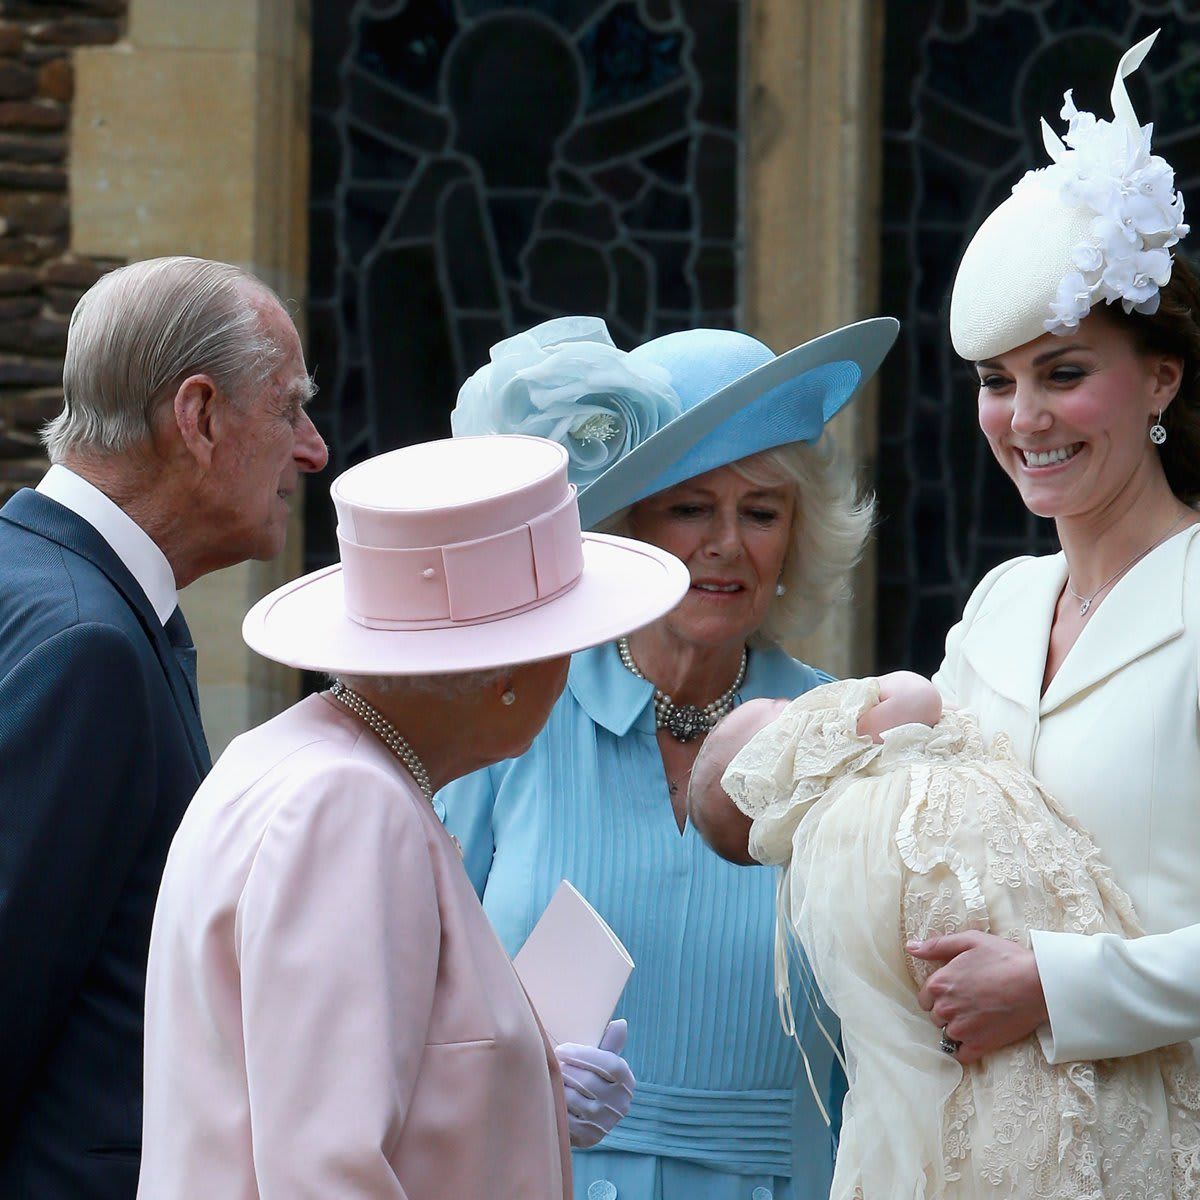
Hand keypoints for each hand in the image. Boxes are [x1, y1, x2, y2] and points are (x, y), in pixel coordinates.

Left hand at [555, 1018, 635, 1147]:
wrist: (587, 1117)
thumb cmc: (592, 1078)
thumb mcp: (603, 1060)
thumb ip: (610, 1043)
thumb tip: (620, 1023)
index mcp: (626, 1080)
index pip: (609, 1064)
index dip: (582, 1055)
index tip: (560, 1049)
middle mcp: (620, 1104)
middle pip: (588, 1081)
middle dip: (566, 1070)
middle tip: (553, 1064)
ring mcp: (604, 1123)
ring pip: (573, 1099)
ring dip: (558, 1086)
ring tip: (551, 1078)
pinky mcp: (588, 1138)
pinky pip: (565, 1118)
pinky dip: (555, 1105)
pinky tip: (551, 1096)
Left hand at [907, 931, 1047, 1063]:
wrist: (1039, 984)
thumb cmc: (1005, 958)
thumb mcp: (970, 941)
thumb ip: (937, 946)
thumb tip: (911, 947)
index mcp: (939, 983)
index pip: (924, 998)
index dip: (938, 995)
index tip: (954, 992)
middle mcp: (945, 1008)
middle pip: (936, 1016)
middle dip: (948, 1011)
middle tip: (969, 1004)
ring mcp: (962, 1029)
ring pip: (947, 1034)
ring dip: (957, 1029)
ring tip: (977, 1019)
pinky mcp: (980, 1045)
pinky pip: (961, 1055)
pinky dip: (966, 1049)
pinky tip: (977, 1038)